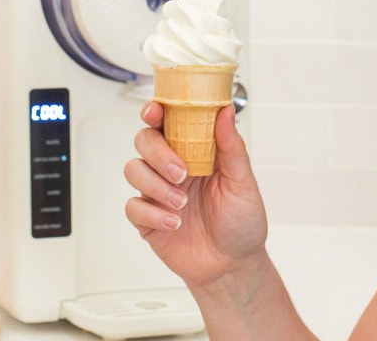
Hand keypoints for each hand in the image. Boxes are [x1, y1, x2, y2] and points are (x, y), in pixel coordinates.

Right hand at [125, 102, 267, 287]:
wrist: (233, 266)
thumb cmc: (241, 222)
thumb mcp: (243, 182)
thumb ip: (231, 146)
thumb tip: (224, 111)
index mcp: (194, 151)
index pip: (168, 121)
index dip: (156, 111)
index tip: (155, 111)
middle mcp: (172, 168)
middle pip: (144, 140)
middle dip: (158, 153)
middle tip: (181, 173)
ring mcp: (157, 192)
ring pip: (133, 170)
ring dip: (155, 185)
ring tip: (181, 204)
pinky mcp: (147, 219)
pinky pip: (133, 207)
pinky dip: (152, 213)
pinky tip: (174, 223)